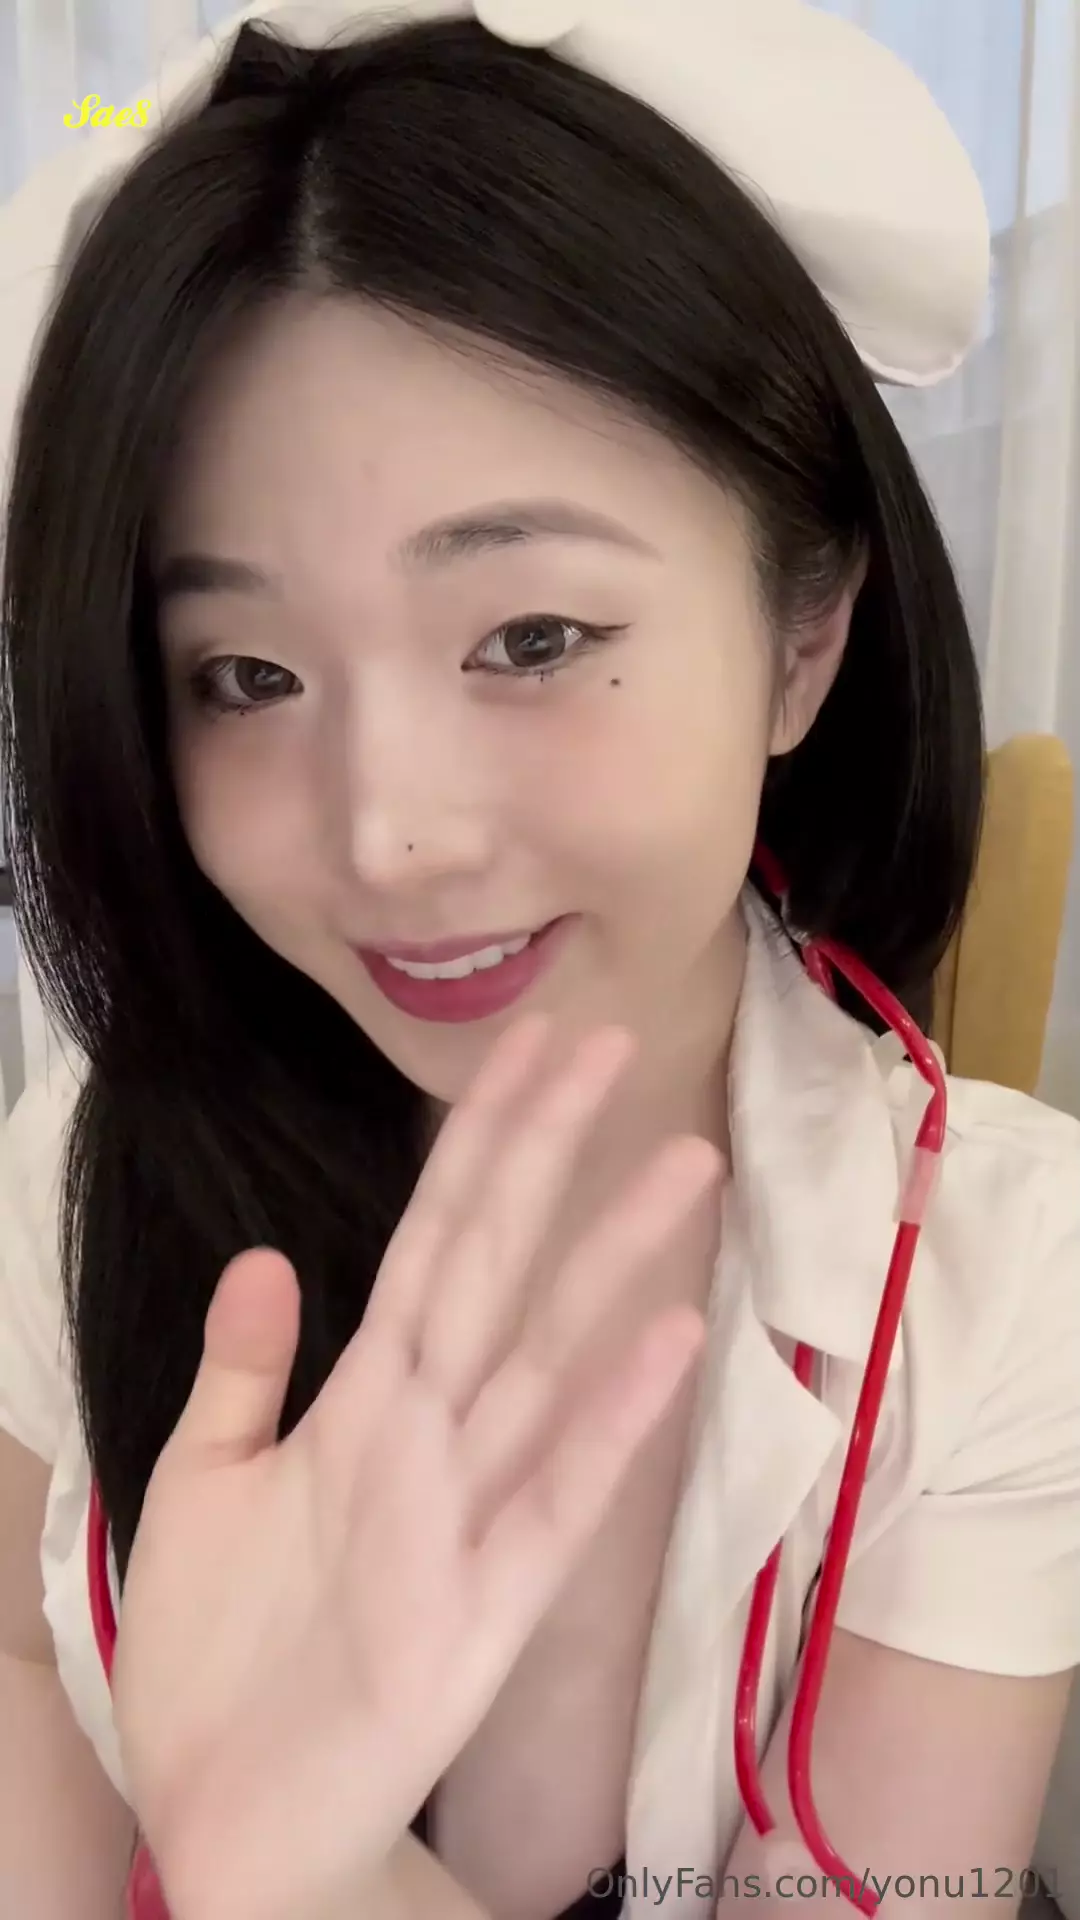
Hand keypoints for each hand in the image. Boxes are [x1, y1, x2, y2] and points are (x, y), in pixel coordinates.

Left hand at [112, 1015, 720, 1919]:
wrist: (225, 1813)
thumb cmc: (217, 1651)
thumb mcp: (203, 1485)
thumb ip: (243, 1371)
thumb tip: (268, 1254)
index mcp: (363, 1398)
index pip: (433, 1237)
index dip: (475, 1139)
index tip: (526, 1045)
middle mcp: (428, 1434)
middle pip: (495, 1266)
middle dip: (547, 1154)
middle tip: (610, 1045)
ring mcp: (467, 1512)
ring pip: (546, 1359)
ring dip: (611, 1261)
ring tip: (683, 1164)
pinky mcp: (488, 1606)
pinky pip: (558, 1497)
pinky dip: (613, 1418)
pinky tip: (670, 1335)